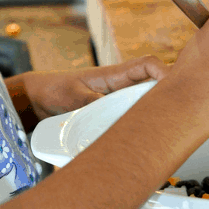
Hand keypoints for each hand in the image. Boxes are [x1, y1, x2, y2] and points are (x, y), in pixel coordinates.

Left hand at [9, 55, 169, 123]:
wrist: (36, 99)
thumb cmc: (53, 89)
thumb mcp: (72, 95)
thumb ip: (91, 101)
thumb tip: (111, 111)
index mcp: (114, 74)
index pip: (148, 65)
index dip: (165, 73)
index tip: (171, 90)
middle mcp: (120, 87)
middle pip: (153, 87)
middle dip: (165, 100)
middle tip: (172, 119)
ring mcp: (116, 102)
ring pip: (143, 106)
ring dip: (152, 116)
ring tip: (159, 133)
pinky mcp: (109, 116)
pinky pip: (130, 120)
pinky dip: (137, 128)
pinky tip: (139, 143)